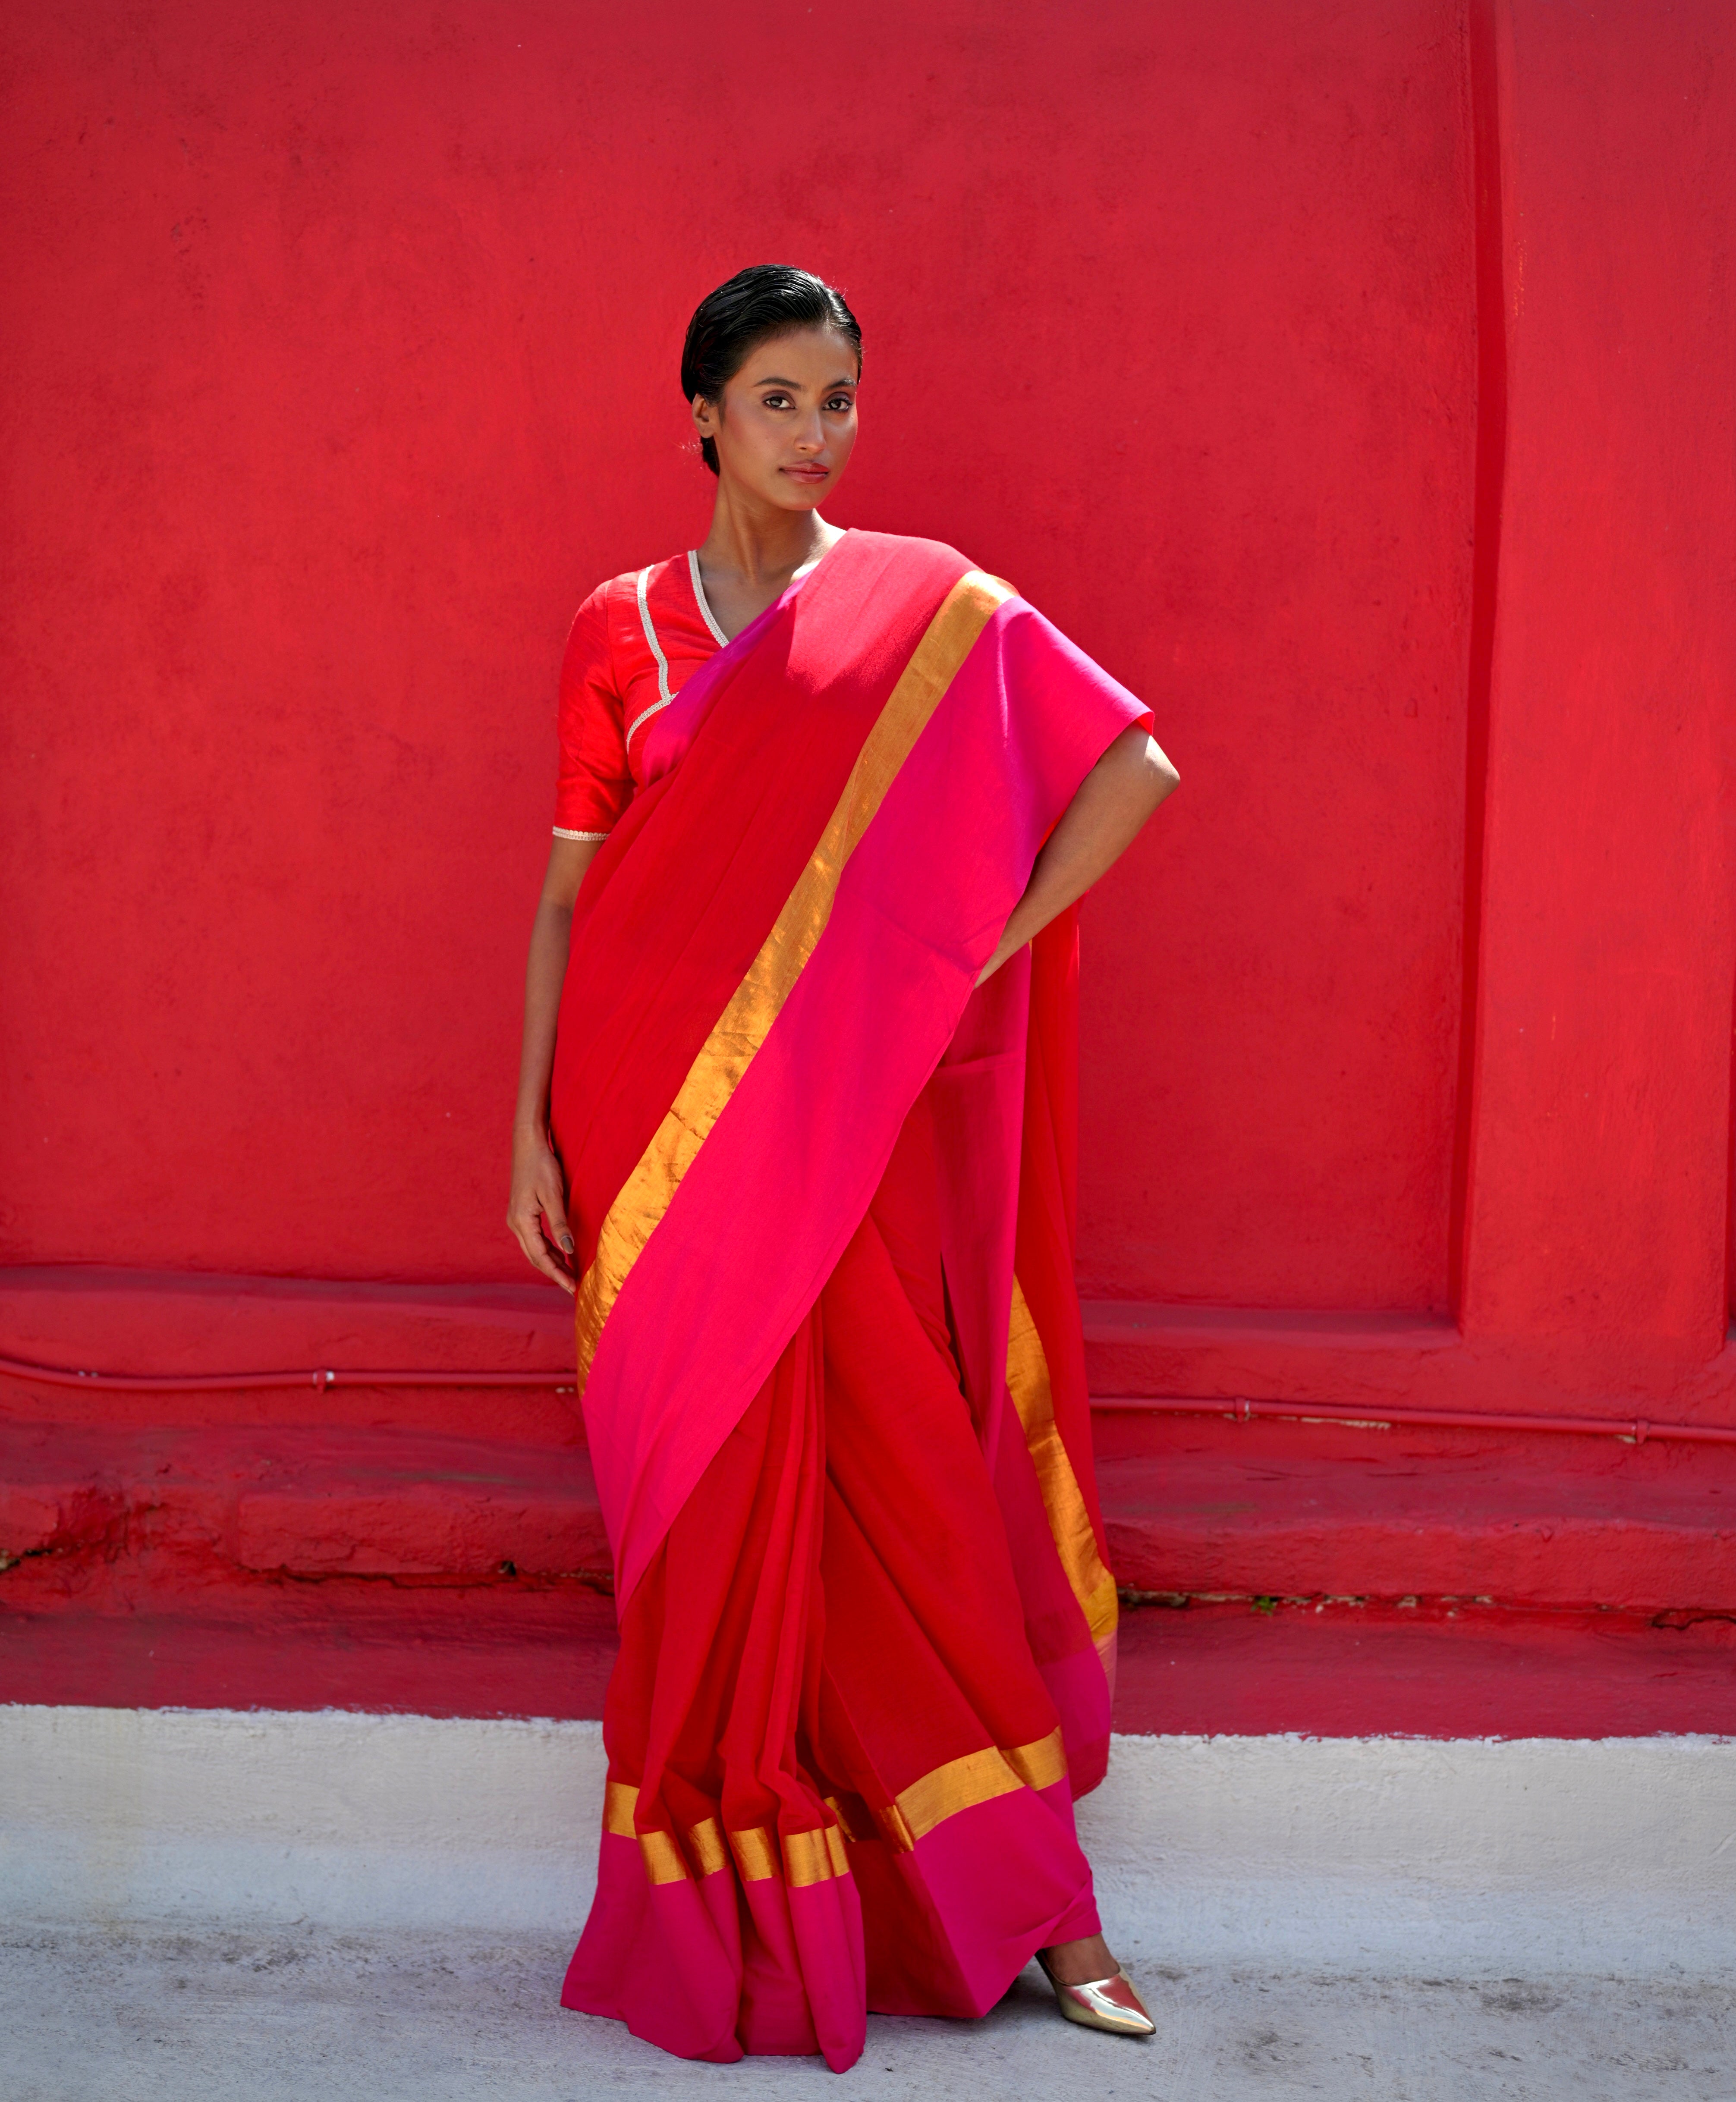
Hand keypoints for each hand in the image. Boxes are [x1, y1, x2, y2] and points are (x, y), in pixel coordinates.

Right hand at [507, 1127, 576, 1292]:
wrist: (528, 1144)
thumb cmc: (542, 1165)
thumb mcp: (554, 1194)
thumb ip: (560, 1223)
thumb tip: (569, 1250)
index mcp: (522, 1221)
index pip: (541, 1256)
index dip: (557, 1274)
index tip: (572, 1288)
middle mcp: (515, 1223)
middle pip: (535, 1257)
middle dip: (554, 1273)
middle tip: (573, 1287)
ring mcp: (516, 1218)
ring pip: (534, 1249)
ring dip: (551, 1262)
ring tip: (570, 1274)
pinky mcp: (521, 1213)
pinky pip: (534, 1238)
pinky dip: (548, 1248)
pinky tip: (561, 1253)